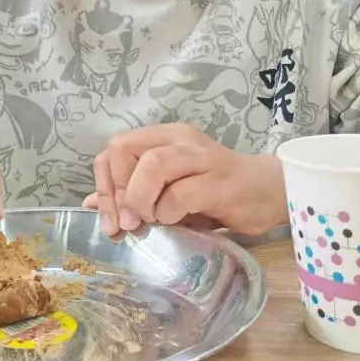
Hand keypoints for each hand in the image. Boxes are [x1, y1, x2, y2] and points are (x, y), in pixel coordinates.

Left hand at [86, 124, 286, 237]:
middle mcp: (179, 140)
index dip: (104, 184)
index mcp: (162, 138)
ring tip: (149, 221)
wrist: (269, 192)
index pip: (114, 148)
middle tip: (128, 222)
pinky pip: (180, 193)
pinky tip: (176, 222)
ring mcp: (200, 157)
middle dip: (117, 191)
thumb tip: (90, 204)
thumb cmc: (215, 194)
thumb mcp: (167, 193)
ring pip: (152, 164)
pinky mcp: (220, 180)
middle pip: (124, 148)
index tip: (111, 220)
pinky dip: (168, 212)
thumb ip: (132, 194)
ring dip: (140, 200)